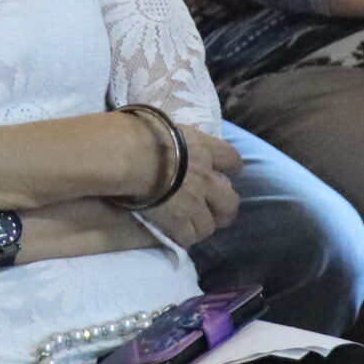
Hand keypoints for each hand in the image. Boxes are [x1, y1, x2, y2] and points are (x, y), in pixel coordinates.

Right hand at [135, 125, 243, 248]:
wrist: (131, 157)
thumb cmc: (142, 132)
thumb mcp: (168, 126)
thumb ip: (179, 140)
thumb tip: (172, 140)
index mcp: (204, 150)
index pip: (232, 160)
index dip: (230, 168)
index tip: (223, 171)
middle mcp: (206, 179)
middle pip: (230, 202)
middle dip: (223, 208)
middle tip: (212, 208)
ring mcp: (194, 204)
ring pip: (210, 225)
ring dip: (201, 225)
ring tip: (190, 223)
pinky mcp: (178, 223)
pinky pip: (187, 237)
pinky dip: (182, 236)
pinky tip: (173, 231)